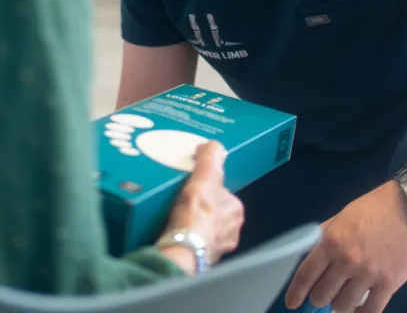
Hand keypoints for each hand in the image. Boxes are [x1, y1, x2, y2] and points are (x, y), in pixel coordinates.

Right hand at [157, 141, 244, 271]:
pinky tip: (171, 235)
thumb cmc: (196, 216)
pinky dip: (184, 240)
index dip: (207, 187)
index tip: (193, 186)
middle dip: (200, 209)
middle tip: (180, 201)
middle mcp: (231, 231)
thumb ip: (210, 160)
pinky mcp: (201, 260)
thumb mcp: (204, 179)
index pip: (222, 193)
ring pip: (204, 231)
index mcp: (235, 210)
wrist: (182, 251)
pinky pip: (192, 245)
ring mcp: (217, 248)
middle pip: (213, 212)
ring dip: (192, 226)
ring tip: (172, 219)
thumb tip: (214, 146)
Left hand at [284, 182, 406, 311]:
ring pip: (343, 306)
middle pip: (322, 295)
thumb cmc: (373, 208)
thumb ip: (324, 237)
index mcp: (331, 241)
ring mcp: (369, 274)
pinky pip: (371, 311)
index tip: (292, 303)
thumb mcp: (341, 217)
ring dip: (339, 305)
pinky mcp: (390, 284)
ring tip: (343, 298)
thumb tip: (309, 258)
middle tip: (324, 293)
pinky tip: (358, 310)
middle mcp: (347, 260)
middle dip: (319, 297)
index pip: (306, 275)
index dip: (296, 293)